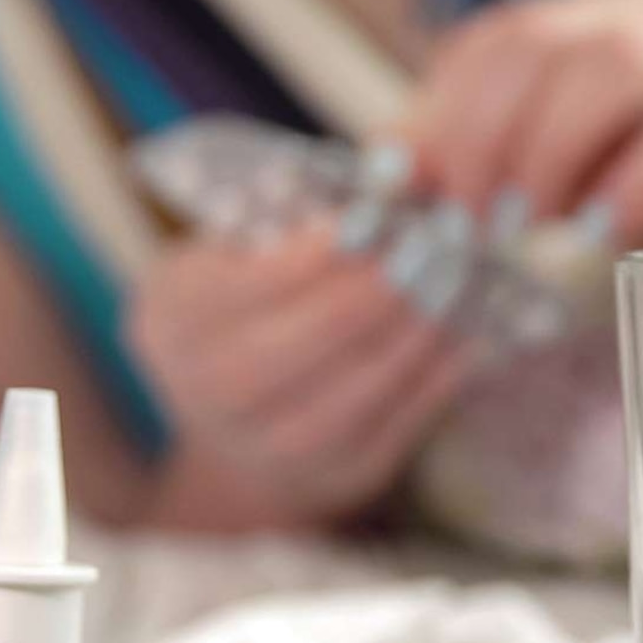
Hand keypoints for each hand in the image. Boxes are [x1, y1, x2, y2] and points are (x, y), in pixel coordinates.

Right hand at [125, 227, 474, 525]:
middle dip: (389, 281)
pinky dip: (441, 370)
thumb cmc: (244, 307)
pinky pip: (401, 420)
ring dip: (425, 321)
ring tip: (461, 273)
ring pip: (366, 379)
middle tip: (442, 235)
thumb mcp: (239, 248)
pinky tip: (467, 329)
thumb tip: (398, 166)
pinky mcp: (336, 475)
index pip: (260, 282)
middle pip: (319, 334)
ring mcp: (271, 446)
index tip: (380, 209)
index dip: (329, 248)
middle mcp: (209, 392)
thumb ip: (300, 206)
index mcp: (174, 320)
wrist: (237, 430)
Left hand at [402, 0, 642, 247]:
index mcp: (603, 10)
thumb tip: (388, 169)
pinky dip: (630, 185)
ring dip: (548, 154)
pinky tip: (601, 232)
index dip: (436, 108)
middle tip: (466, 219)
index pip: (495, 36)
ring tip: (525, 227)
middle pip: (541, 44)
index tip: (402, 188)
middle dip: (483, 135)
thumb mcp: (575, 167)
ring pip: (610, 72)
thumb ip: (493, 154)